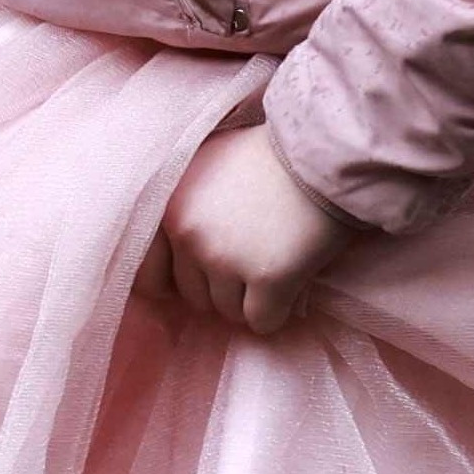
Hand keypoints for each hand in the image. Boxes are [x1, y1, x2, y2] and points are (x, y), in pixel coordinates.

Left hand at [149, 119, 350, 337]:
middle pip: (194, 297)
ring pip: (228, 313)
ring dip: (251, 300)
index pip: (149, 274)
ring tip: (275, 265)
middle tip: (253, 263)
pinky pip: (262, 323)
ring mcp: (225, 258)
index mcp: (168, 206)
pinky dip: (278, 312)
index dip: (178, 282)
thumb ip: (186, 209)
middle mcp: (187, 233)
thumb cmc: (270, 156)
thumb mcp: (207, 168)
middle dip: (222, 288)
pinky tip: (292, 284)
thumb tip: (180, 262)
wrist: (324, 151)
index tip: (203, 280)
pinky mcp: (267, 279)